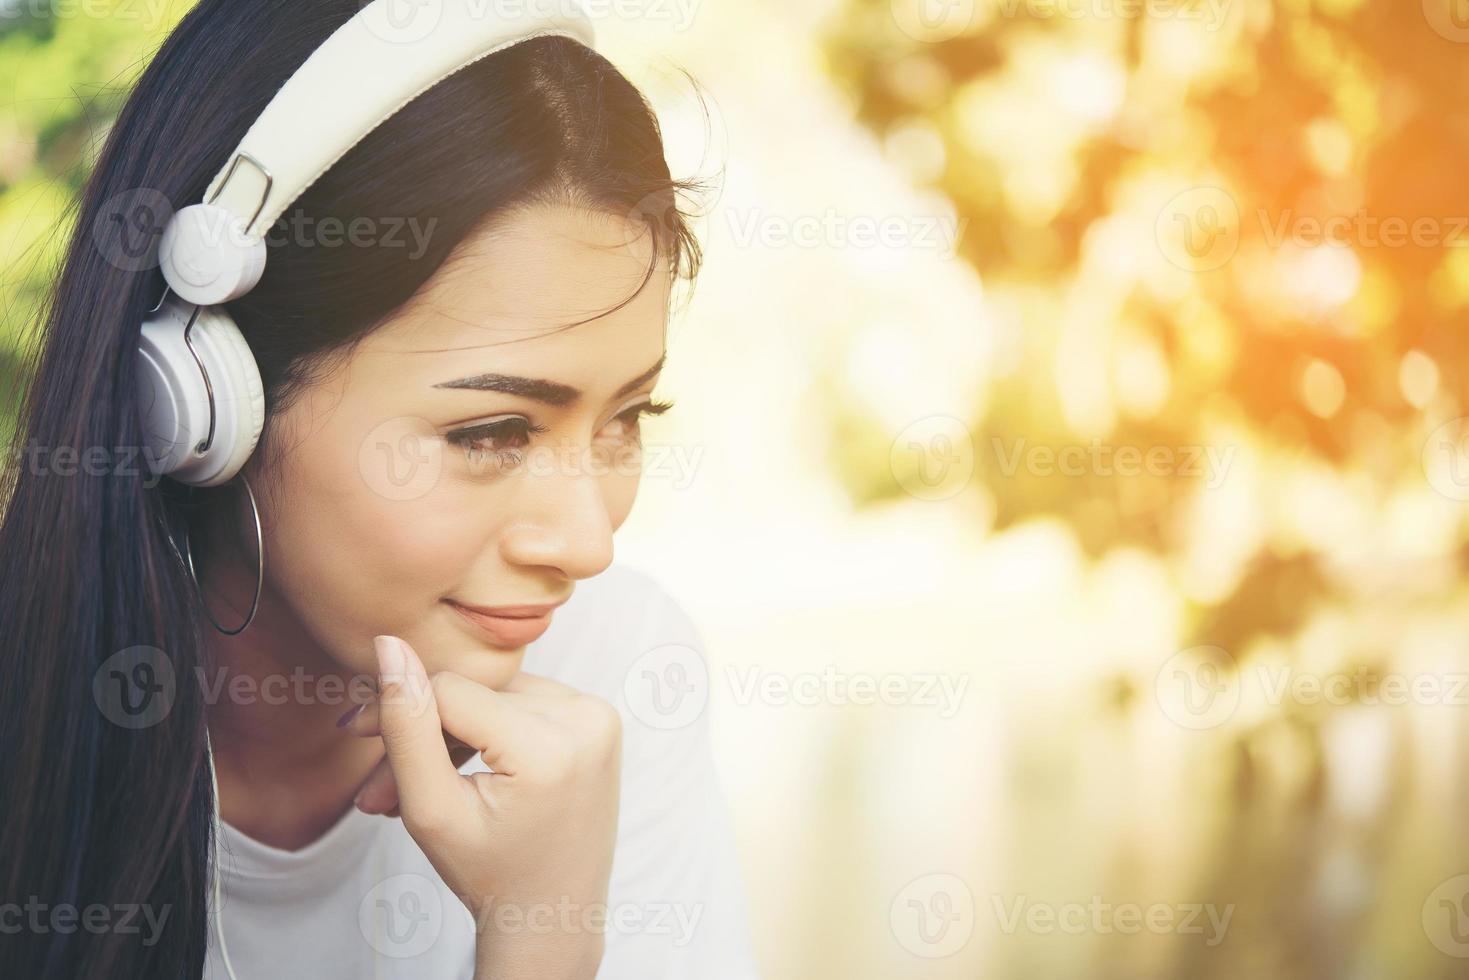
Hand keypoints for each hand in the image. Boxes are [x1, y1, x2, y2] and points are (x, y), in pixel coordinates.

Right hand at [351, 634, 621, 979]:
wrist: (552, 912)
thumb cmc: (490, 872)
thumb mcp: (432, 809)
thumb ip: (407, 727)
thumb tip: (390, 646)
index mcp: (551, 748)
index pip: (449, 692)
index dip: (396, 708)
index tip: (358, 737)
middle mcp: (585, 720)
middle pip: (472, 695)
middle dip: (421, 736)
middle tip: (378, 786)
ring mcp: (598, 717)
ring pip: (493, 696)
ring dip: (450, 733)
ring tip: (414, 785)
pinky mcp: (598, 719)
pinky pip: (523, 702)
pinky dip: (488, 729)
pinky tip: (463, 767)